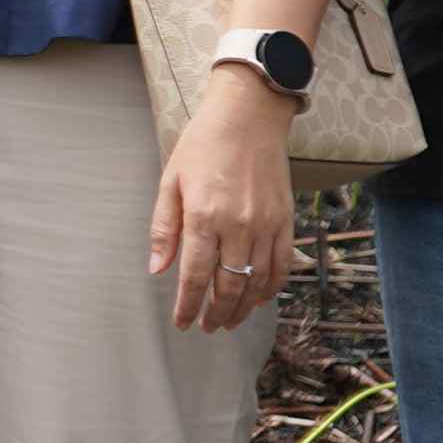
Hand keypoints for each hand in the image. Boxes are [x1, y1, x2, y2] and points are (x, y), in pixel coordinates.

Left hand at [150, 78, 297, 330]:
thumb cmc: (203, 145)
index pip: (194, 277)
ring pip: (257, 283)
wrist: (249, 115)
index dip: (187, 306)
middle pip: (228, 287)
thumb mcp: (171, 181)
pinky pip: (282, 265)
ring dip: (243, 308)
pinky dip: (271, 288)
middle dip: (216, 315)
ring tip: (230, 321)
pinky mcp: (286, 220)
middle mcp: (238, 226)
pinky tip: (259, 298)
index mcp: (204, 217)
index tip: (182, 323)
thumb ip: (164, 227)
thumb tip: (157, 268)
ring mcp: (266, 225)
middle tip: (207, 327)